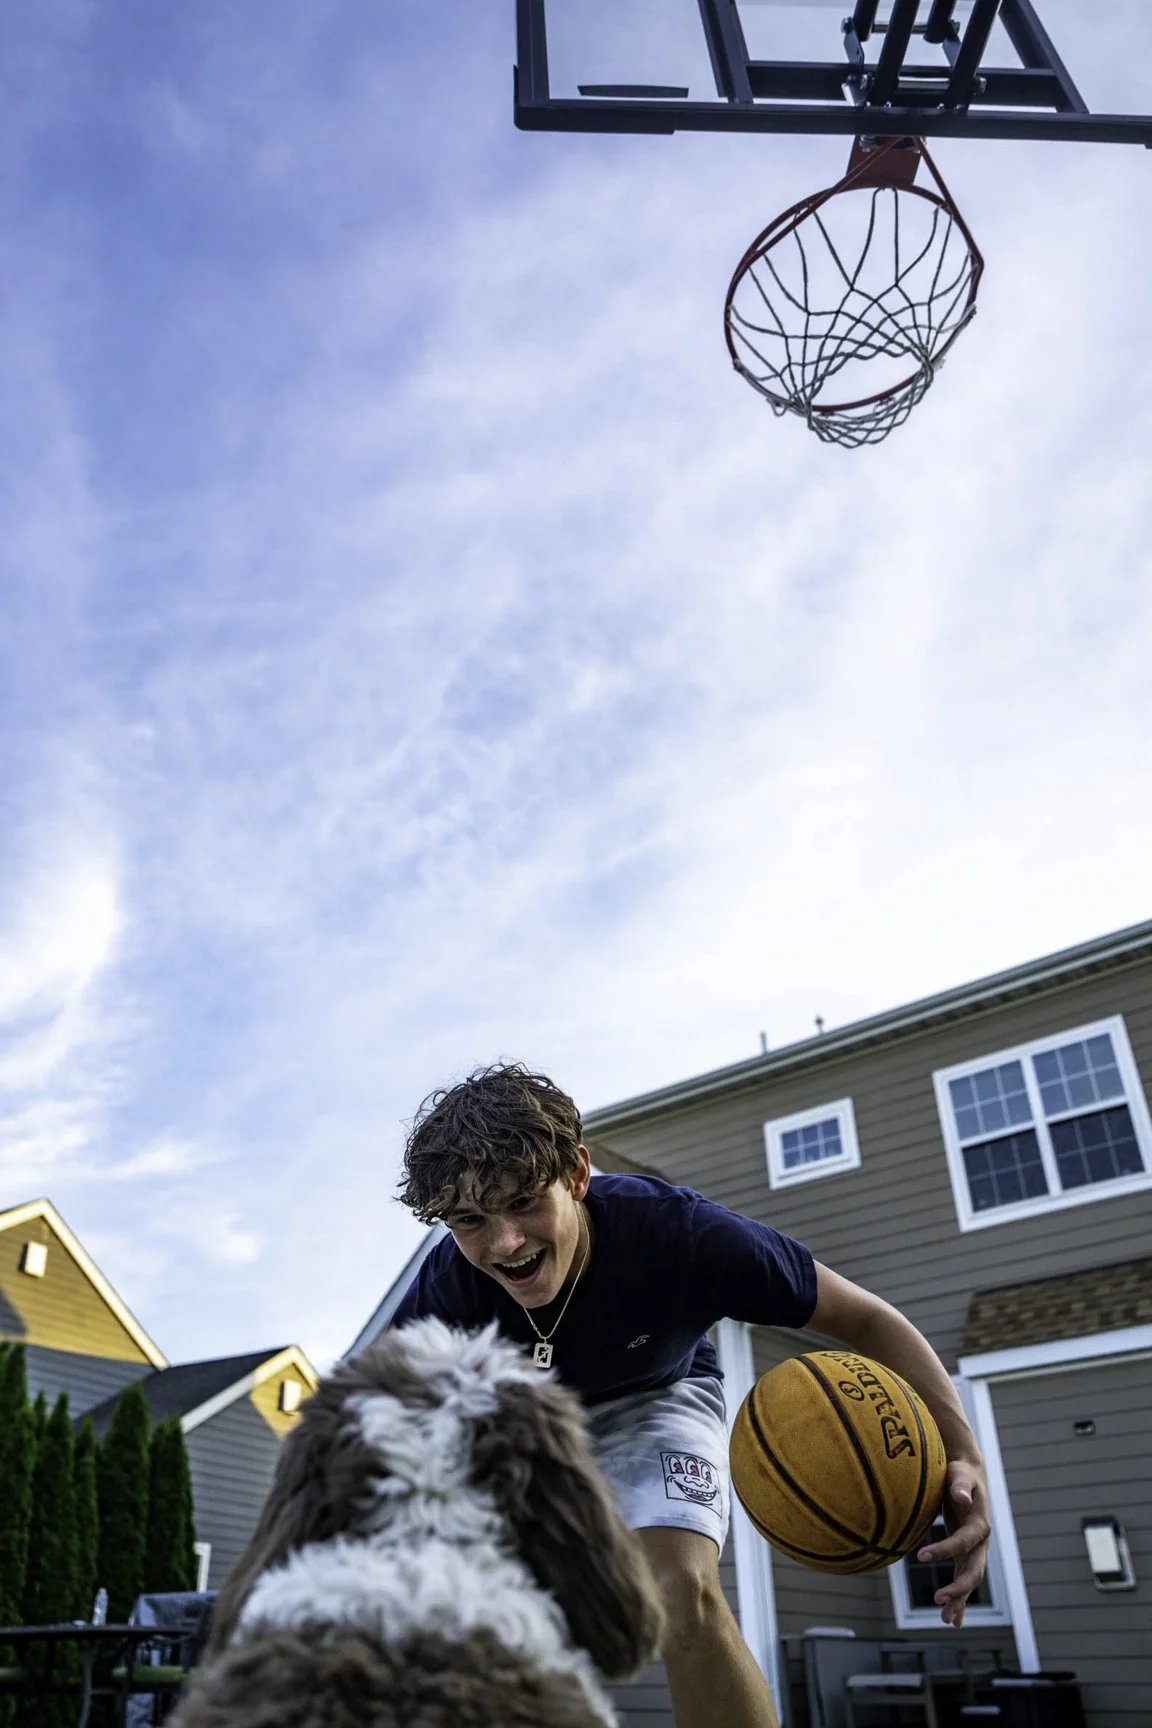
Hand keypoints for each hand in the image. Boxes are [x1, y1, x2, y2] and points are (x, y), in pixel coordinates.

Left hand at [917, 1456, 990, 1627]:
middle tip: (938, 1599)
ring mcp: (975, 1551)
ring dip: (959, 1600)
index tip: (920, 1555)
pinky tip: (952, 1618)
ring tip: (945, 1620)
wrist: (968, 1474)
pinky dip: (959, 1599)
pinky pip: (963, 1579)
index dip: (945, 1549)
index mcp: (980, 1524)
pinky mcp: (966, 1554)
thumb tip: (962, 1497)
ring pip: (969, 1581)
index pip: (963, 1542)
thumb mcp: (959, 1474)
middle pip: (974, 1571)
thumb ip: (960, 1485)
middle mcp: (981, 1542)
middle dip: (959, 1588)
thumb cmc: (960, 1472)